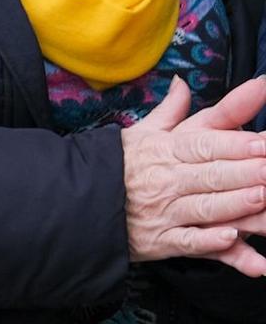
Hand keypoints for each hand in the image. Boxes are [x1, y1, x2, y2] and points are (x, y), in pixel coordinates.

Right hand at [122, 76, 265, 276]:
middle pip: (211, 174)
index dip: (235, 143)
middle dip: (245, 172)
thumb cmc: (118, 164)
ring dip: (235, 204)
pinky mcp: (160, 241)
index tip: (264, 142)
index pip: (203, 144)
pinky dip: (208, 242)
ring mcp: (164, 211)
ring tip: (261, 198)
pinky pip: (187, 242)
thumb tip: (182, 82)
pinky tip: (229, 238)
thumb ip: (171, 110)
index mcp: (164, 150)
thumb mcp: (142, 133)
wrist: (77, 199)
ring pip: (205, 207)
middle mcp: (165, 179)